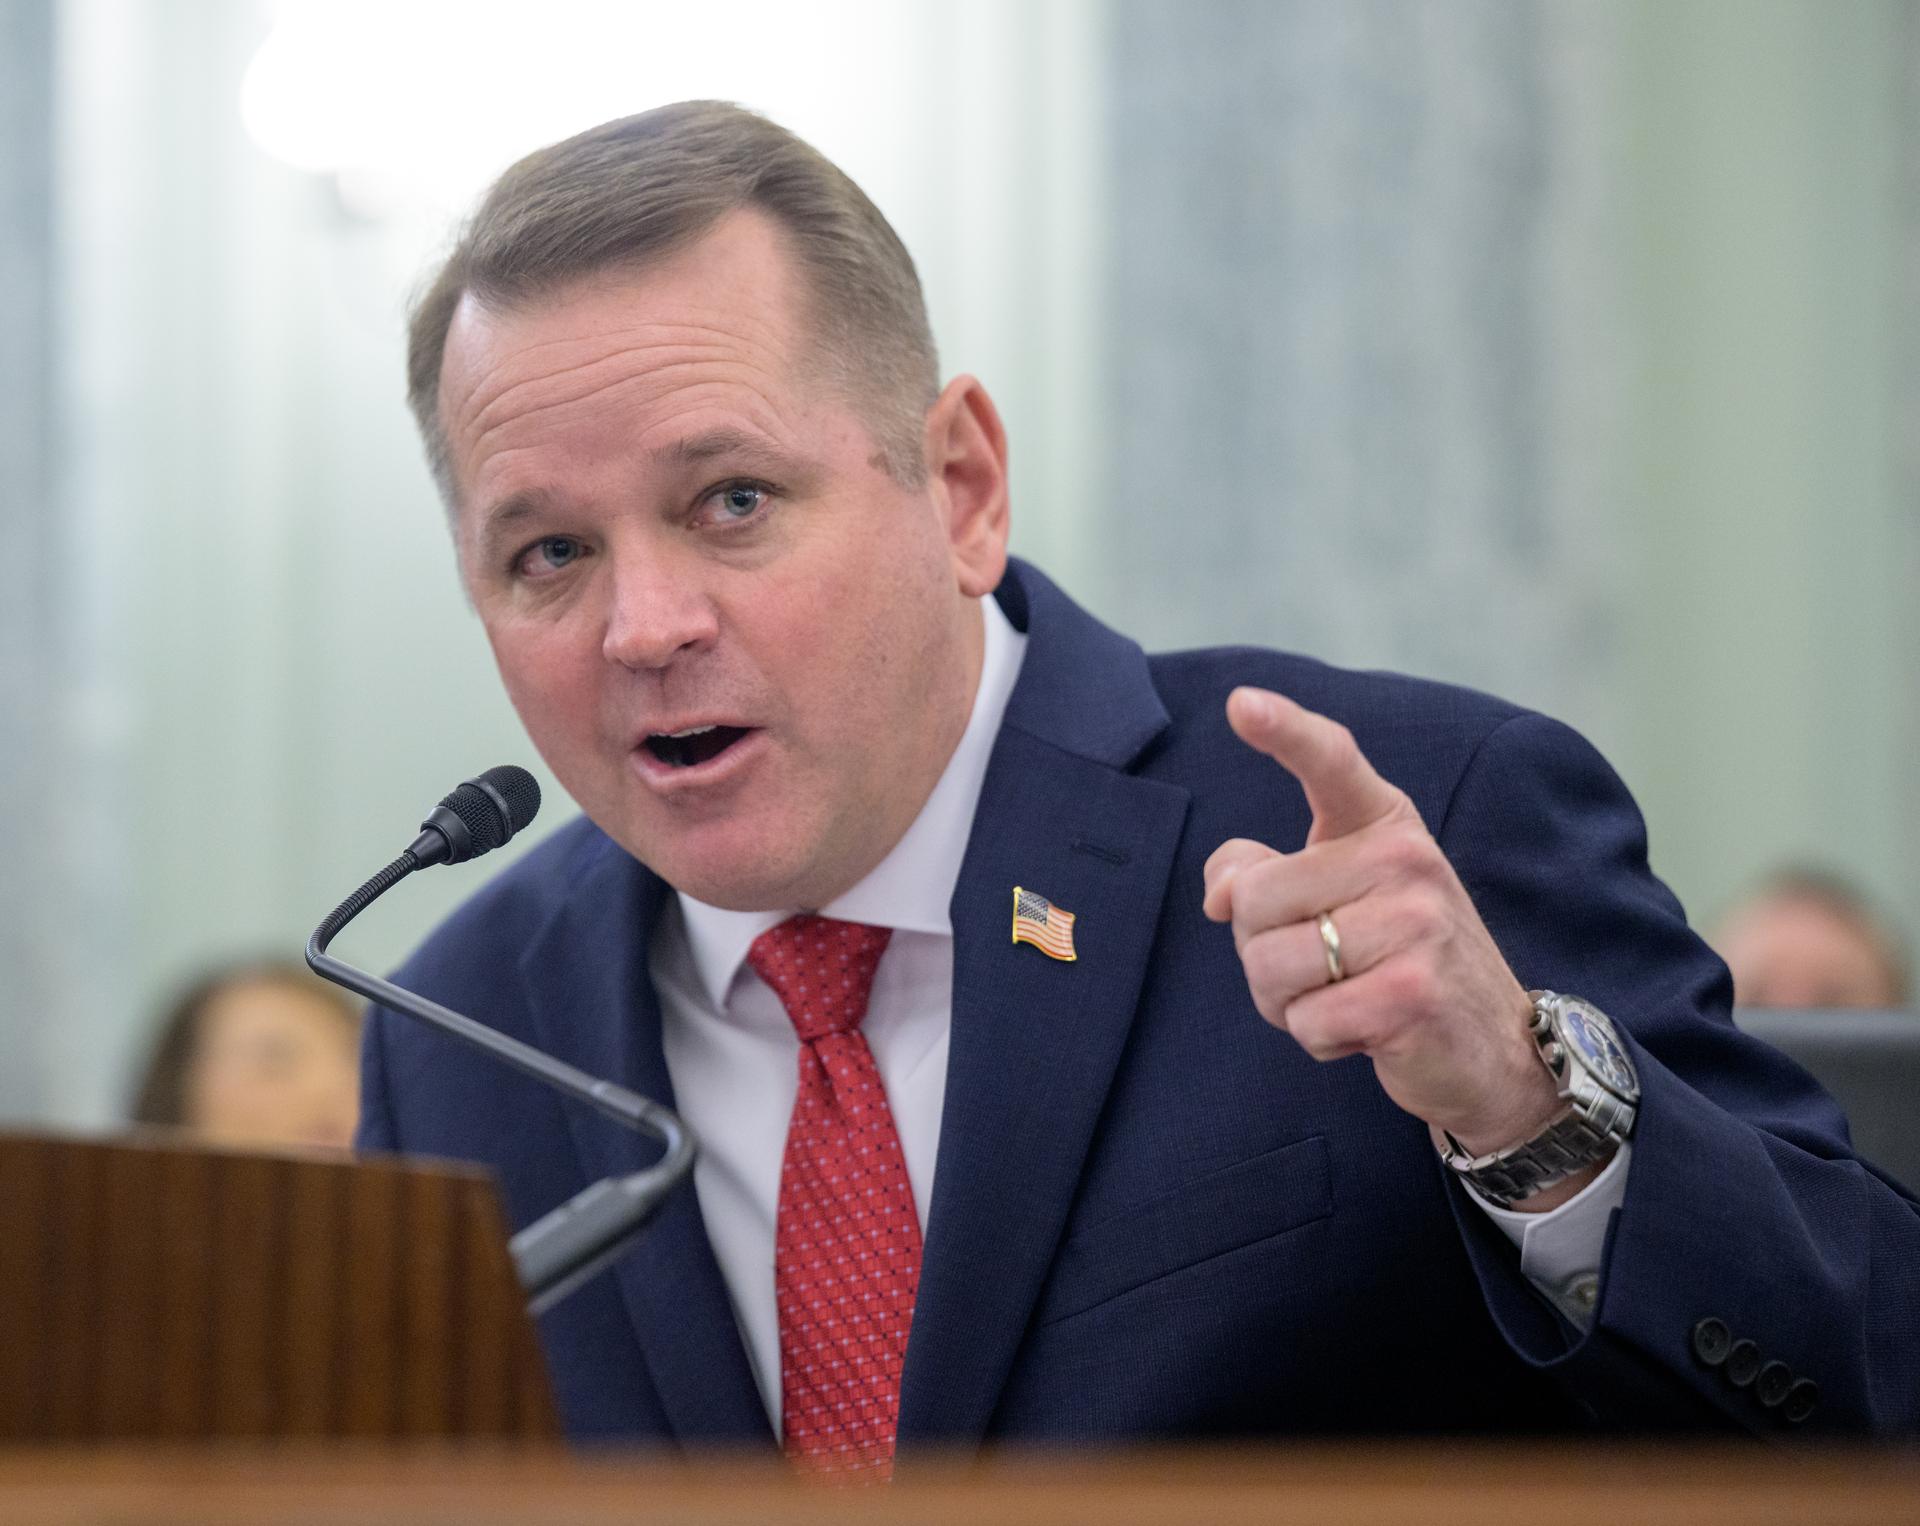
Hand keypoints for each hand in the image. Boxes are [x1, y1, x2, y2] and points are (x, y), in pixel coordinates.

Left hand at [1202, 687, 1596, 1208]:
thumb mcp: (1336, 901)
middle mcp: (1405, 860)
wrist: (1496, 1048)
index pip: (1331, 762)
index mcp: (1384, 825)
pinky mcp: (1411, 995)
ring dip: (1285, 1002)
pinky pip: (1305, 1020)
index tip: (1239, 703)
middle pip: (1251, 901)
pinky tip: (1366, 1032)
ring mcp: (1415, 926)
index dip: (1284, 731)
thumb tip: (1220, 893)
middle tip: (1325, 969)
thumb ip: (1265, 876)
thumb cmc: (1394, 963)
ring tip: (1345, 998)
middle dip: (1261, 951)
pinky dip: (1318, 1039)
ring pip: (1268, 966)